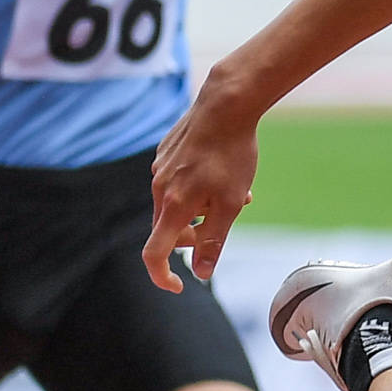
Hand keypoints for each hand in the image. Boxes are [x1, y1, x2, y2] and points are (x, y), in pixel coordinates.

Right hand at [141, 77, 261, 293]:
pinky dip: (197, 186)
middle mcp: (159, 189)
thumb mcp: (231, 205)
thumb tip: (200, 273)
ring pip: (176, 203)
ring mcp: (160, 168)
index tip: (179, 285)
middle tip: (224, 222)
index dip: (162, 276)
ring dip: (201, 207)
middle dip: (194, 234)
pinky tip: (221, 169)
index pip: (154, 254)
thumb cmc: (232, 155)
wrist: (225, 105)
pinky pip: (177, 181)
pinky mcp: (165, 152)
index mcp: (172, 206)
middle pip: (168, 228)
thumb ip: (213, 241)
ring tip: (237, 192)